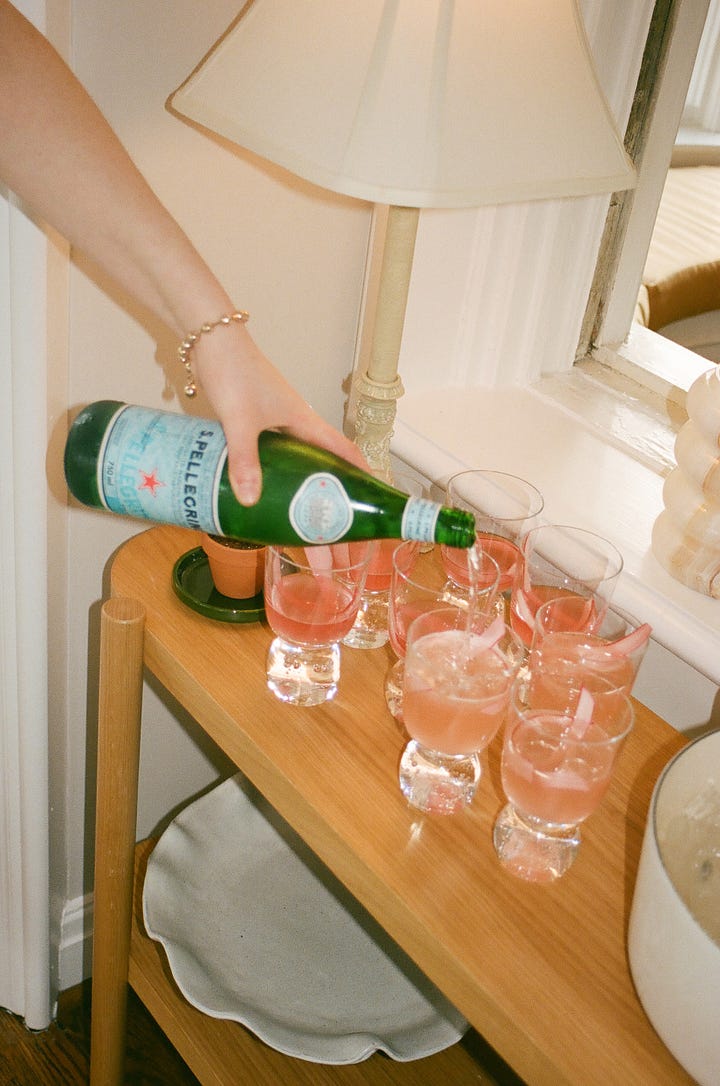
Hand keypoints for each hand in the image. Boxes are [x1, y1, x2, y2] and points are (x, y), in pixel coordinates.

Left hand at [194, 320, 368, 504]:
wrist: (212, 341)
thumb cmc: (235, 371)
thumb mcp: (242, 421)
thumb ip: (245, 460)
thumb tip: (250, 499)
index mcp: (303, 418)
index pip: (341, 446)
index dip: (358, 467)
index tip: (370, 489)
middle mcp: (293, 417)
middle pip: (320, 451)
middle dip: (329, 477)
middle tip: (331, 505)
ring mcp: (273, 415)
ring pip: (293, 449)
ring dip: (299, 471)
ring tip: (298, 499)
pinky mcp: (253, 413)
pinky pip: (269, 445)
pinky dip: (270, 462)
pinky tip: (259, 476)